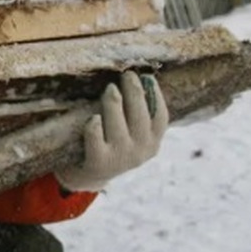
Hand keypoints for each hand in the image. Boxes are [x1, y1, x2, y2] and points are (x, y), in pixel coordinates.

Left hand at [56, 71, 168, 191]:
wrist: (90, 176)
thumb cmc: (112, 144)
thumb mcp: (131, 133)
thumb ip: (137, 113)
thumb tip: (141, 78)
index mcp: (152, 143)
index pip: (160, 116)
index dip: (155, 94)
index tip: (147, 76)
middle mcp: (139, 151)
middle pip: (140, 116)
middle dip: (134, 92)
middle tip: (127, 75)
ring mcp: (119, 157)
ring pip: (117, 124)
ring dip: (114, 103)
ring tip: (110, 88)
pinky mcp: (98, 162)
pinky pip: (96, 138)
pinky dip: (95, 126)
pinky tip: (93, 116)